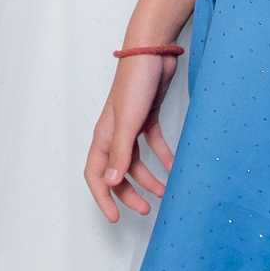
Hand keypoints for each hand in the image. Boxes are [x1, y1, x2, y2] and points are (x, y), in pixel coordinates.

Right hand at [85, 52, 177, 222]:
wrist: (152, 52)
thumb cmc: (135, 83)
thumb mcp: (127, 122)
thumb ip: (120, 153)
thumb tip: (110, 182)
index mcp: (103, 135)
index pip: (95, 174)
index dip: (102, 197)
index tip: (114, 218)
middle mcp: (114, 133)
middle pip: (117, 172)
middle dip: (129, 193)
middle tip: (146, 209)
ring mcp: (131, 125)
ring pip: (136, 161)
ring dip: (149, 178)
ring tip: (165, 191)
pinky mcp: (148, 117)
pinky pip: (153, 145)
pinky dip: (163, 157)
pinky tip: (174, 166)